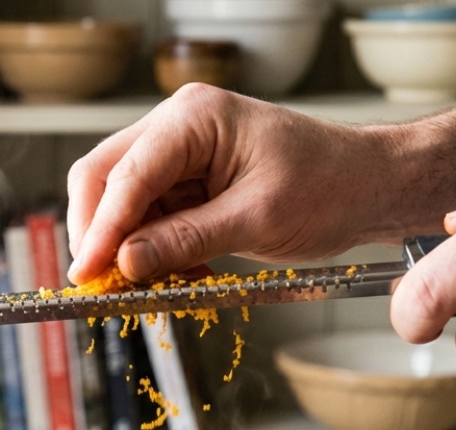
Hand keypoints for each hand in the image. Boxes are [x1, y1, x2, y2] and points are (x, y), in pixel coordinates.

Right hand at [65, 84, 399, 284]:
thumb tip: (126, 262)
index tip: (87, 274)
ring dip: (129, 249)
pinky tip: (180, 274)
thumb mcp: (257, 220)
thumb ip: (185, 240)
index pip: (125, 174)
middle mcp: (178, 126)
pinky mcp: (188, 181)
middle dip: (99, 235)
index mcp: (195, 118)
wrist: (369, 187)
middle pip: (105, 179)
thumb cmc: (329, 187)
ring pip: (123, 203)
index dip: (100, 229)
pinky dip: (154, 251)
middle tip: (100, 285)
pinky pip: (151, 218)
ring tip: (150, 286)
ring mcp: (180, 153)